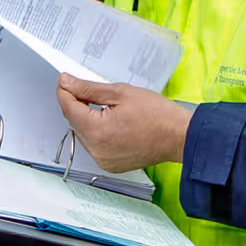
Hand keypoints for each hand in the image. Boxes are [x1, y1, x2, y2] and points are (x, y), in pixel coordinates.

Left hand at [55, 75, 188, 174]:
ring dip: (87, 119)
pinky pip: (94, 145)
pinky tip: (112, 123)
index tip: (66, 80)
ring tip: (107, 108)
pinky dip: (97, 133)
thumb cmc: (158, 115)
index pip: (67, 108)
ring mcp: (103, 160)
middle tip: (90, 90)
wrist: (180, 137)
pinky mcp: (110, 165)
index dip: (65, 90)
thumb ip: (88, 88)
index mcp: (97, 131)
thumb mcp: (120, 93)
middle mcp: (96, 150)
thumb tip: (66, 83)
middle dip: (77, 104)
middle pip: (74, 121)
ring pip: (82, 133)